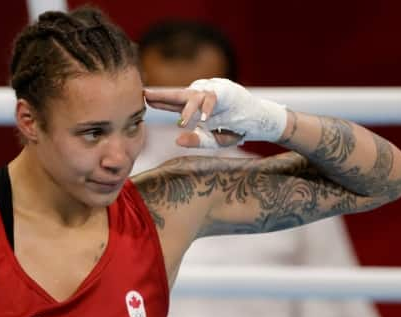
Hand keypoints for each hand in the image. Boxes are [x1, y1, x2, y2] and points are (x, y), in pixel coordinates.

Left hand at [144, 78, 286, 147]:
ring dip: (188, 110)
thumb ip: (197, 141)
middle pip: (178, 94)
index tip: (142, 101)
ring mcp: (213, 92)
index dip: (158, 102)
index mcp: (194, 106)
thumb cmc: (233, 130)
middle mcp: (201, 96)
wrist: (257, 123)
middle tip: (146, 97)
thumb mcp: (213, 141)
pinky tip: (203, 120)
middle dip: (162, 95)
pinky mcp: (226, 91)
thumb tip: (178, 141)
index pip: (172, 103)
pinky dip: (208, 109)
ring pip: (195, 96)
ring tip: (182, 123)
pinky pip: (213, 98)